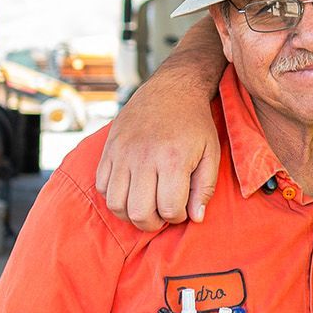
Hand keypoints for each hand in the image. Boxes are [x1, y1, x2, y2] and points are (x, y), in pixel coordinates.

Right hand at [96, 79, 220, 230]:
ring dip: (131, 214)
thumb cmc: (195, 124)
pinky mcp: (108, 150)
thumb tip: (195, 218)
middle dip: (153, 222)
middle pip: (139, 213)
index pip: (169, 209)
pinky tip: (132, 190)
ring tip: (146, 205)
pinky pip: (102, 187)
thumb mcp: (211, 153)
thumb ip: (205, 188)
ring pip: (116, 204)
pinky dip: (115, 196)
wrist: (171, 89)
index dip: (177, 217)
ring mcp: (122, 153)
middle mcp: (143, 158)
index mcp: (172, 159)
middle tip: (163, 213)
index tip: (182, 208)